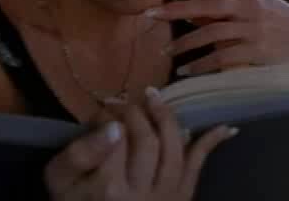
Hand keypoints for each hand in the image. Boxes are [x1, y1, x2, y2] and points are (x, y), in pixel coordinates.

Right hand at [44, 87, 237, 199]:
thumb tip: (115, 126)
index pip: (115, 136)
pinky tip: (228, 127)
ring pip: (174, 149)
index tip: (102, 109)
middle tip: (122, 103)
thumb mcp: (60, 179)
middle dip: (135, 113)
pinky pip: (198, 166)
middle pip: (146, 140)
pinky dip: (211, 143)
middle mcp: (141, 195)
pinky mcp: (181, 199)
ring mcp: (165, 198)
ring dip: (166, 117)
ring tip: (152, 98)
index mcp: (107, 189)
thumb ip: (80, 152)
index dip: (108, 115)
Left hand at [147, 0, 288, 77]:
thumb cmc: (284, 24)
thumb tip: (191, 10)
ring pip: (209, 33)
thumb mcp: (258, 6)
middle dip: (173, 9)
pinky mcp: (257, 51)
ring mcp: (253, 28)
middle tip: (149, 15)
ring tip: (165, 51)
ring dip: (184, 43)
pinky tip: (187, 69)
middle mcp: (249, 6)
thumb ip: (226, 7)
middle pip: (203, 5)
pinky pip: (221, 58)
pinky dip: (201, 64)